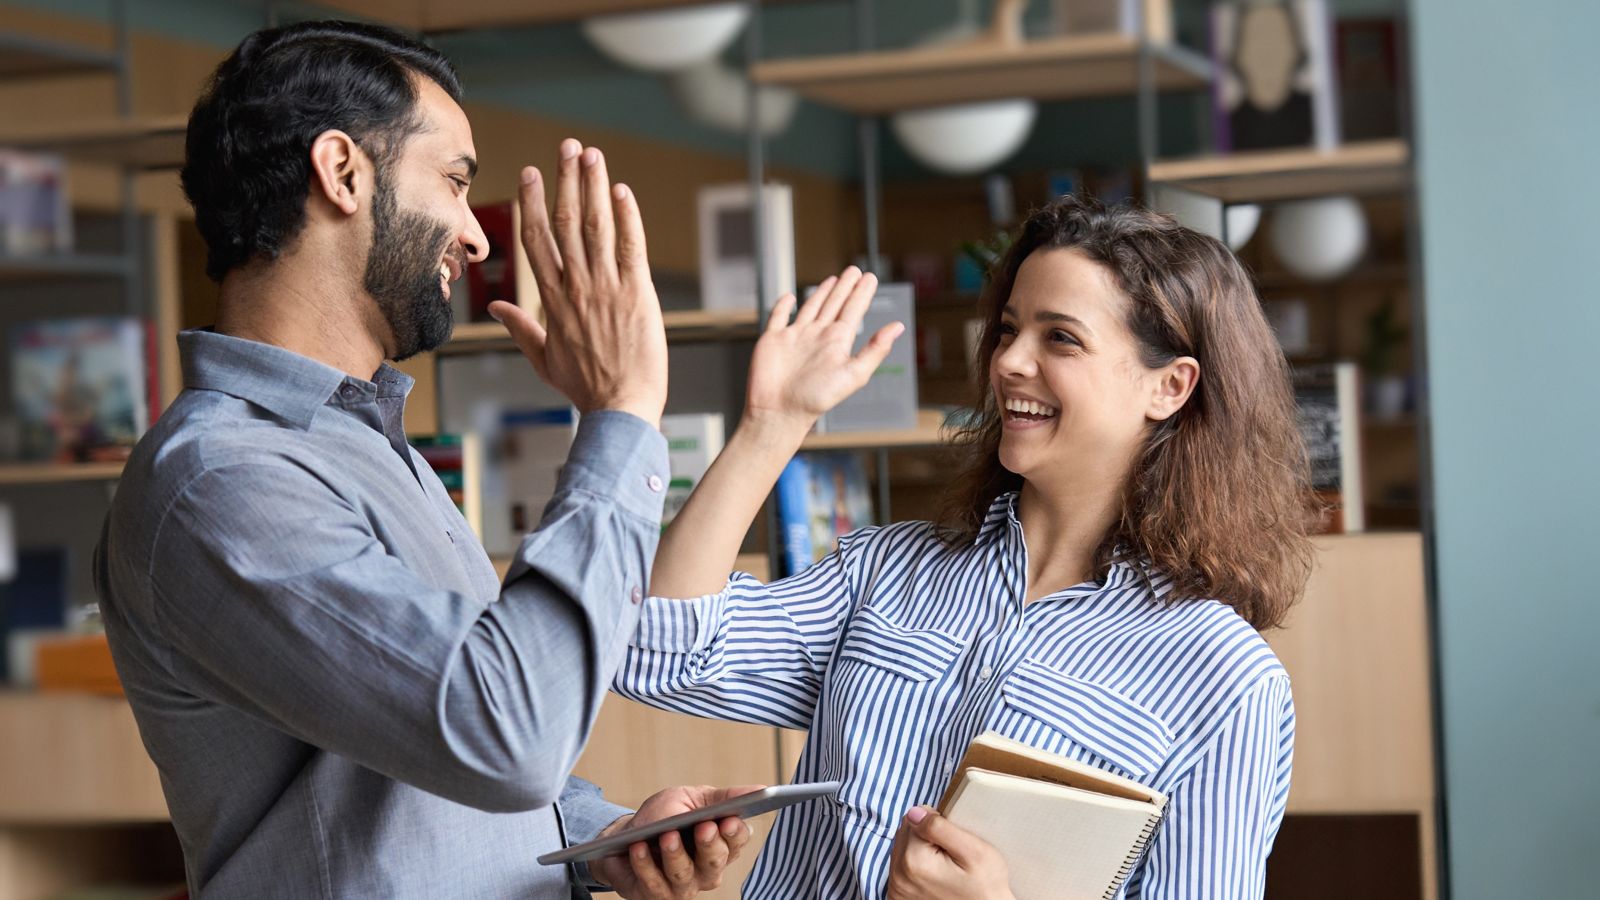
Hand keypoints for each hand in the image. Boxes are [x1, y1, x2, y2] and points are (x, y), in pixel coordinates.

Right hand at [489, 139, 667, 426]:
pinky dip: (627, 217)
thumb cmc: (586, 388)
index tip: (531, 172)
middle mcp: (576, 287)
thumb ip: (521, 328)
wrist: (620, 408)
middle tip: (568, 146)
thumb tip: (499, 308)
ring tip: (592, 154)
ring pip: (596, 227)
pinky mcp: (638, 293)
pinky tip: (621, 191)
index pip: (536, 240)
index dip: (532, 202)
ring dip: (593, 187)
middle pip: (565, 222)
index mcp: (552, 300)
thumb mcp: (544, 359)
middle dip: (566, 180)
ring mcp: (607, 288)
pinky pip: (631, 247)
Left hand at [589, 784, 761, 898]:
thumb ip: (724, 797)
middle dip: (710, 844)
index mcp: (722, 844)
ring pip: (684, 874)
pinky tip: (639, 847)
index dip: (734, 832)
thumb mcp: (693, 799)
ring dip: (675, 854)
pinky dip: (645, 864)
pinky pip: (653, 883)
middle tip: (705, 827)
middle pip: (715, 861)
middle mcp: (707, 870)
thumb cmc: (664, 817)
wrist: (624, 838)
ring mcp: (683, 886)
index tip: (729, 819)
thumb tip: (762, 789)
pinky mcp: (656, 896)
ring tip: (667, 835)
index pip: (737, 841)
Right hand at [743, 266, 903, 436]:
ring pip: (811, 307)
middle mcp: (818, 336)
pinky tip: (789, 297)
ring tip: (833, 279)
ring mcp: (795, 337)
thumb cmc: (816, 399)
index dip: (862, 293)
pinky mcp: (773, 340)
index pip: (853, 310)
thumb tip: (898, 327)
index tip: (870, 277)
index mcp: (837, 342)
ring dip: (822, 293)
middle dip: (845, 287)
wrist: (780, 412)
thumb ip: (875, 350)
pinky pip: (778, 317)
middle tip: (855, 270)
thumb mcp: (854, 374)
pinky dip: (783, 306)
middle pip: (835, 304)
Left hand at [886, 806, 1014, 899]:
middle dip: (925, 837)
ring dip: (919, 851)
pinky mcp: (897, 896)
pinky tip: (933, 876)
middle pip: (904, 833)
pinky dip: (915, 867)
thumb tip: (915, 812)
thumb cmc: (985, 885)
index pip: (912, 818)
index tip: (952, 844)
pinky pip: (900, 867)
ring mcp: (896, 890)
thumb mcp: (974, 850)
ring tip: (943, 866)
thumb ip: (941, 827)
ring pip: (901, 849)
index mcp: (914, 861)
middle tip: (950, 856)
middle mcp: (898, 877)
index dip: (936, 825)